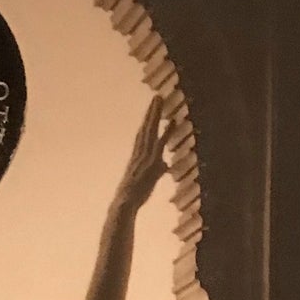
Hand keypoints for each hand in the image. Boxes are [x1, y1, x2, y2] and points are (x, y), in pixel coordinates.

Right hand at [113, 94, 170, 208]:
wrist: (125, 202)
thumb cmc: (134, 196)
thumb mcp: (148, 180)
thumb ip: (157, 170)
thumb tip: (165, 165)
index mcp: (137, 156)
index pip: (142, 135)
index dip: (147, 122)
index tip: (151, 110)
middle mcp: (140, 152)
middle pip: (146, 127)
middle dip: (152, 112)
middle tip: (157, 97)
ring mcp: (145, 155)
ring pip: (151, 130)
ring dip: (156, 114)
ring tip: (160, 99)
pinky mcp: (151, 160)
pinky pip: (160, 142)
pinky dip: (167, 131)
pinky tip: (173, 121)